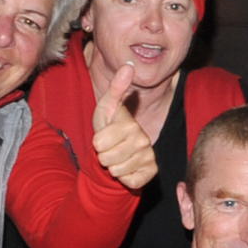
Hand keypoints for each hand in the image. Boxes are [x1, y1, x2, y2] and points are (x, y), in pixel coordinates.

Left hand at [91, 61, 156, 190]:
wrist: (120, 154)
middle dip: (103, 156)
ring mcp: (149, 157)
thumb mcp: (106, 108)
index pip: (99, 142)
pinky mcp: (151, 172)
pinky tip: (127, 168)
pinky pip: (129, 181)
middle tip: (109, 149)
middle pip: (106, 158)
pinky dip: (124, 178)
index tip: (103, 136)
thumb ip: (115, 89)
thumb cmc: (109, 130)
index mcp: (130, 125)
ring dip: (113, 167)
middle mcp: (143, 140)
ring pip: (117, 170)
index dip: (96, 142)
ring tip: (117, 158)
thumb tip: (128, 66)